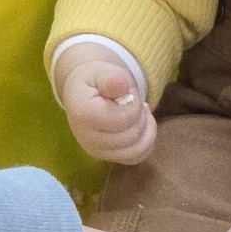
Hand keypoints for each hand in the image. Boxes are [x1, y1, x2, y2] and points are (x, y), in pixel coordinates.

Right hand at [57, 43, 155, 163]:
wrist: (83, 94)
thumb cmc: (94, 81)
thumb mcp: (100, 72)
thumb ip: (111, 78)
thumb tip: (121, 83)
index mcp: (84, 114)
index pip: (123, 119)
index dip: (134, 103)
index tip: (128, 91)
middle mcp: (87, 138)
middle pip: (131, 135)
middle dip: (141, 114)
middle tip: (134, 100)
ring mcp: (97, 152)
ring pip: (137, 150)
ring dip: (147, 128)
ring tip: (140, 112)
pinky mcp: (108, 158)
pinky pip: (137, 157)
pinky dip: (146, 141)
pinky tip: (141, 125)